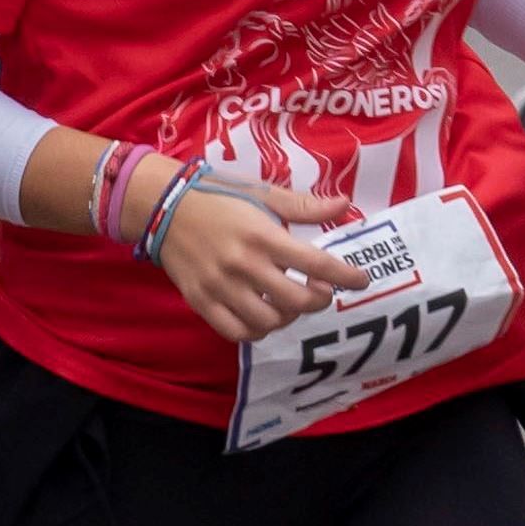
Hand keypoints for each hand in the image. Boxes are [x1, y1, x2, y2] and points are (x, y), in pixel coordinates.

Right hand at [158, 179, 369, 345]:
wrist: (163, 206)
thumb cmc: (218, 196)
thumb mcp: (262, 193)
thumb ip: (304, 205)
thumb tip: (345, 205)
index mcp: (262, 234)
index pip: (315, 263)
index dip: (346, 275)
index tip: (361, 280)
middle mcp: (243, 265)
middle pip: (297, 300)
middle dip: (320, 299)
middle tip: (322, 290)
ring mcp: (220, 287)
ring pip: (269, 321)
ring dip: (289, 316)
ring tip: (291, 302)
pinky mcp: (201, 302)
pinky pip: (236, 332)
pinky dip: (257, 330)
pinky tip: (264, 315)